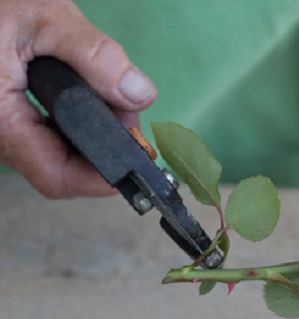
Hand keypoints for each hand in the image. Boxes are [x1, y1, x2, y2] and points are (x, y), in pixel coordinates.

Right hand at [0, 0, 155, 197]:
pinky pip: (44, 140)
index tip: (137, 154)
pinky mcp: (7, 123)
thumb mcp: (46, 18)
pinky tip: (89, 99)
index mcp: (1, 120)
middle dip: (104, 149)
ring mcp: (1, 133)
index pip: (57, 176)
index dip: (103, 176)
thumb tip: (139, 95)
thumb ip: (95, 57)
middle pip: (60, 171)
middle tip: (127, 112)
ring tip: (111, 99)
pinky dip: (74, 125)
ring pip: (54, 157)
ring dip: (92, 136)